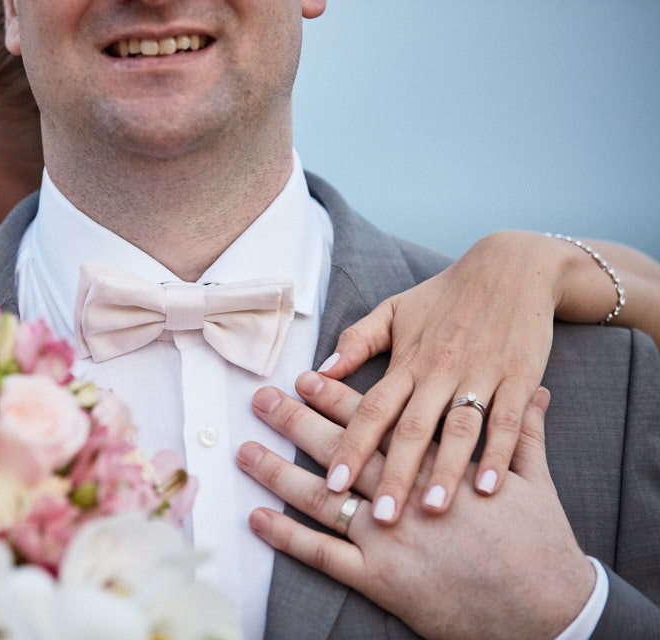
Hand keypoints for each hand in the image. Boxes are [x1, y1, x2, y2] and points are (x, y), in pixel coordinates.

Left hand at [242, 382, 594, 638]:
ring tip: (245, 451)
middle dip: (295, 421)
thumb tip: (539, 394)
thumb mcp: (537, 480)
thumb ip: (527, 431)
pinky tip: (258, 518)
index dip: (335, 396)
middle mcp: (405, 493)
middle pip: (339, 449)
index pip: (377, 419)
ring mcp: (390, 538)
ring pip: (322, 498)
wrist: (548, 611)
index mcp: (439, 462)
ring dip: (278, 473)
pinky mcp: (382, 579)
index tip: (303, 377)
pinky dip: (288, 537)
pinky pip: (323, 556)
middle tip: (260, 399)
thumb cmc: (541, 544)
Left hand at [318, 231, 564, 521]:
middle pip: (412, 429)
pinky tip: (488, 487)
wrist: (513, 267)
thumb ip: (358, 339)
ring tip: (430, 511)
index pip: (372, 409)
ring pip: (458, 430)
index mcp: (407, 360)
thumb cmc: (445, 296)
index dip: (352, 446)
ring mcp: (481, 375)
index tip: (334, 485)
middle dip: (394, 475)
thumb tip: (321, 369)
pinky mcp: (519, 378)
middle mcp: (440, 371)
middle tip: (380, 518)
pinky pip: (506, 421)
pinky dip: (498, 454)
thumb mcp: (395, 309)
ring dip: (444, 472)